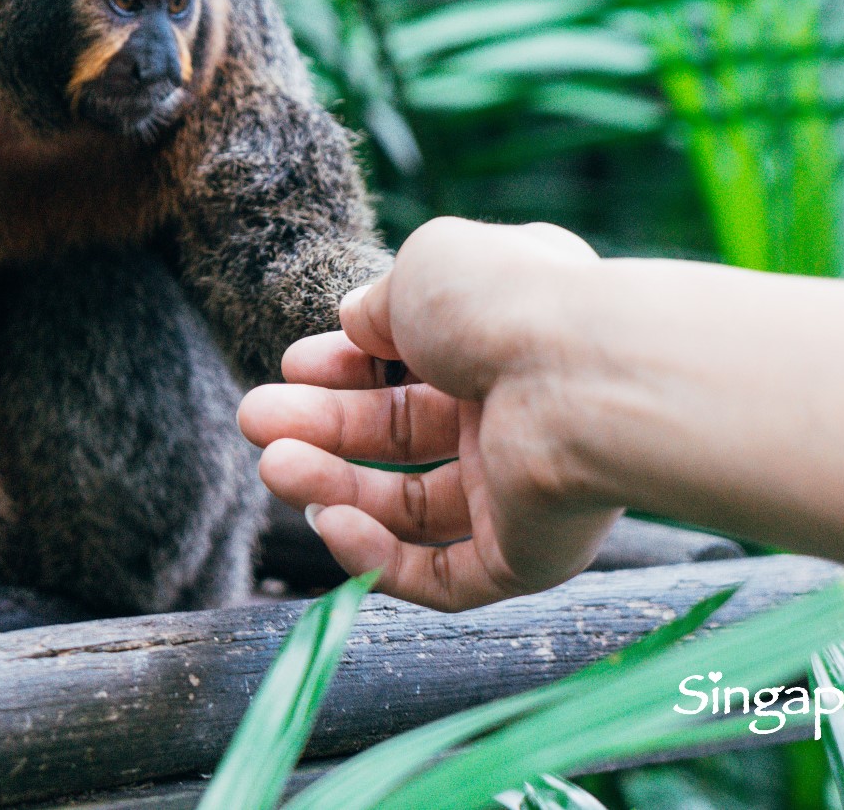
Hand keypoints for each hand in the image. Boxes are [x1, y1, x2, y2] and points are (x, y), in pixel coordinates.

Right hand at [238, 217, 620, 609]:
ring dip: (332, 489)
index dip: (344, 366)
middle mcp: (518, 411)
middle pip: (400, 435)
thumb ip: (383, 302)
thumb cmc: (508, 305)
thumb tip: (356, 322)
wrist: (588, 378)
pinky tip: (329, 522)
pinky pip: (443, 574)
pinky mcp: (527, 557)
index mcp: (505, 336)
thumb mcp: (426, 269)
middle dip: (319, 427)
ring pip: (411, 508)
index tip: (294, 362)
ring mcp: (523, 488)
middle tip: (255, 420)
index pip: (411, 364)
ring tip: (272, 467)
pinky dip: (378, 557)